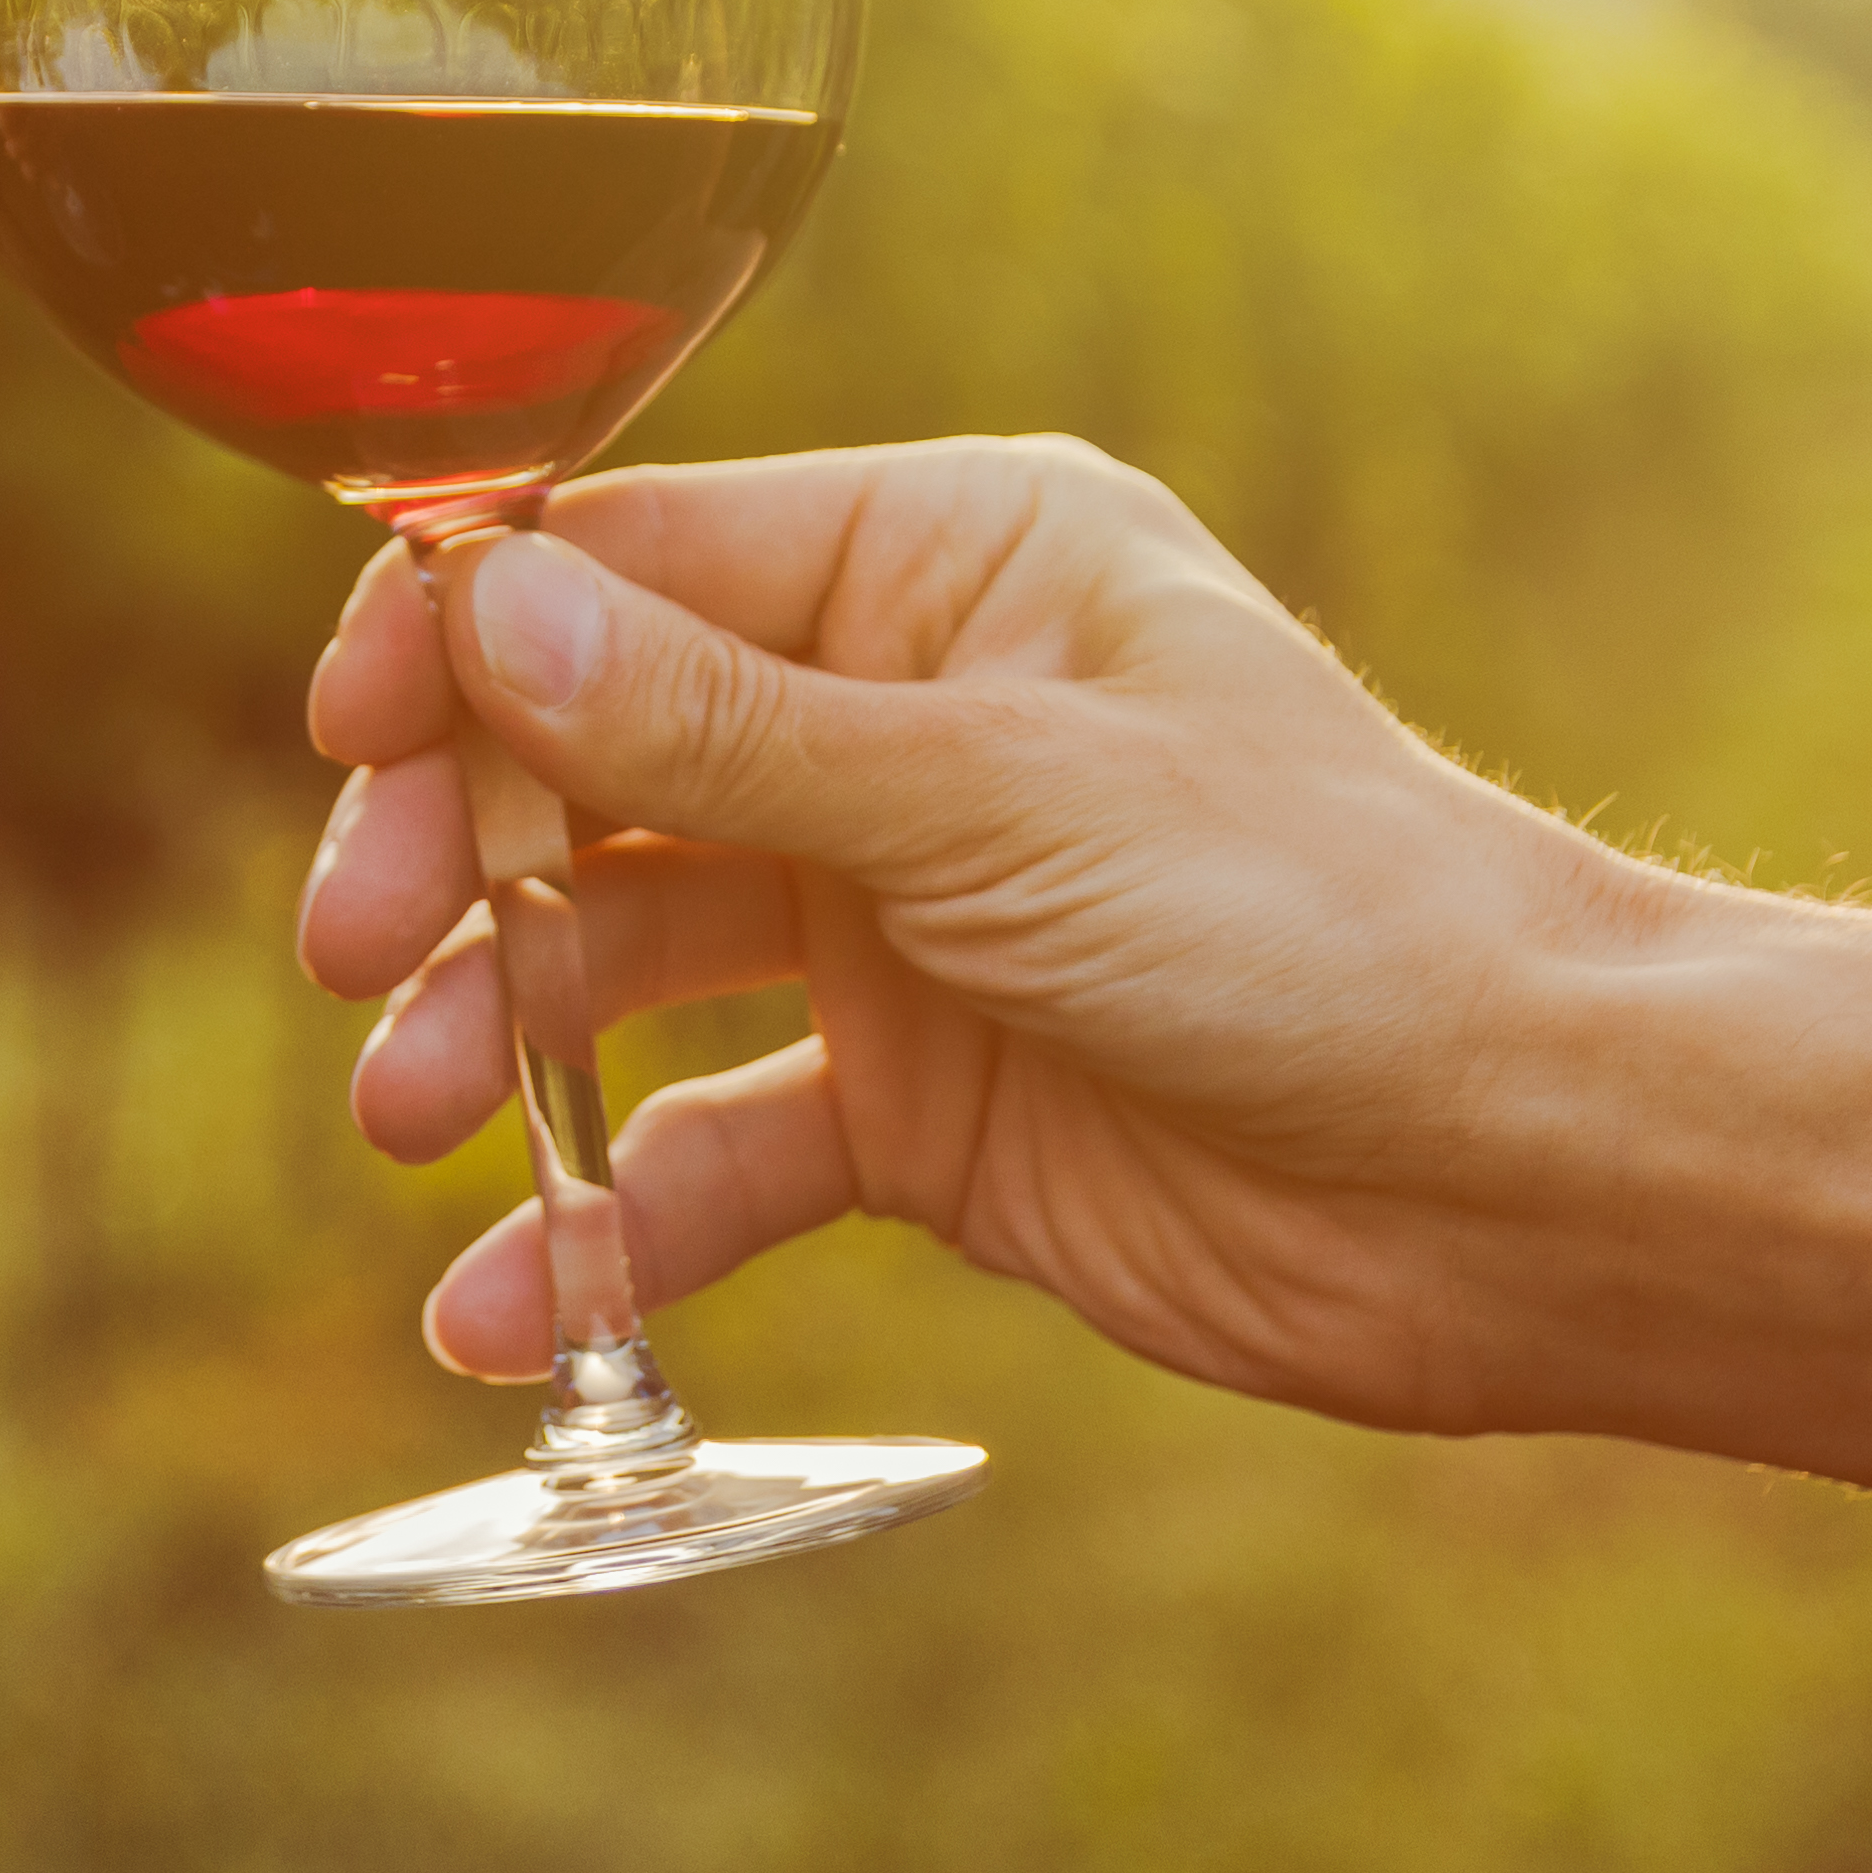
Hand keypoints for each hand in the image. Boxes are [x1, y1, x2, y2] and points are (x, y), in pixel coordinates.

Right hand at [299, 437, 1667, 1430]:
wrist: (1527, 1181)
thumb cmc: (1319, 920)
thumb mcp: (996, 801)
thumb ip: (719, 729)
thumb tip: (478, 605)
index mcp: (943, 565)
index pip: (629, 559)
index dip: (461, 641)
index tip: (344, 742)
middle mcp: (898, 719)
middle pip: (585, 757)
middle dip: (455, 855)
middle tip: (359, 961)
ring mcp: (894, 914)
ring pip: (616, 954)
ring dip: (496, 1034)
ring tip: (416, 1126)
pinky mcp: (911, 1103)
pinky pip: (706, 1146)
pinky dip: (604, 1224)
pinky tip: (515, 1312)